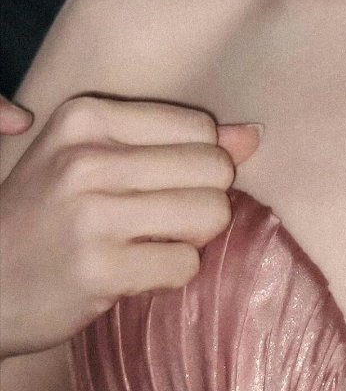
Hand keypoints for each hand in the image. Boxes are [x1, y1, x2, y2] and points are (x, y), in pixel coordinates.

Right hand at [0, 94, 260, 358]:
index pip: (199, 129)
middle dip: (203, 200)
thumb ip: (177, 141)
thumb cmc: (48, 215)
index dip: (198, 162)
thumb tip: (253, 135)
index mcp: (86, 117)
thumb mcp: (95, 157)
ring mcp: (90, 216)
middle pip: (213, 169)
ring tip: (153, 243)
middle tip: (161, 220)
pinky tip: (136, 272)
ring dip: (193, 238)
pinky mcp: (98, 271)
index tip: (160, 185)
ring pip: (210, 214)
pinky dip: (173, 273)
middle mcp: (85, 158)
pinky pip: (186, 264)